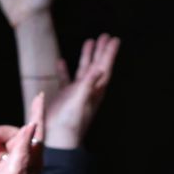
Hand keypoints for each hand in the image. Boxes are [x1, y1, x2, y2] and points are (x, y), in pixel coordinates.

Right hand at [44, 34, 119, 148]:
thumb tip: (98, 68)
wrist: (58, 138)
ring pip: (84, 70)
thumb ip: (88, 84)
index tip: (114, 39)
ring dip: (87, 56)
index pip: (105, 67)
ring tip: (89, 41)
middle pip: (97, 65)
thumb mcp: (80, 100)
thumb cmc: (70, 121)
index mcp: (95, 90)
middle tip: (105, 36)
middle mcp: (88, 89)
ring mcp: (77, 92)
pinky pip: (66, 79)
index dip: (109, 53)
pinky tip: (61, 61)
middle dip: (101, 51)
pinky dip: (65, 70)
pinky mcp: (65, 96)